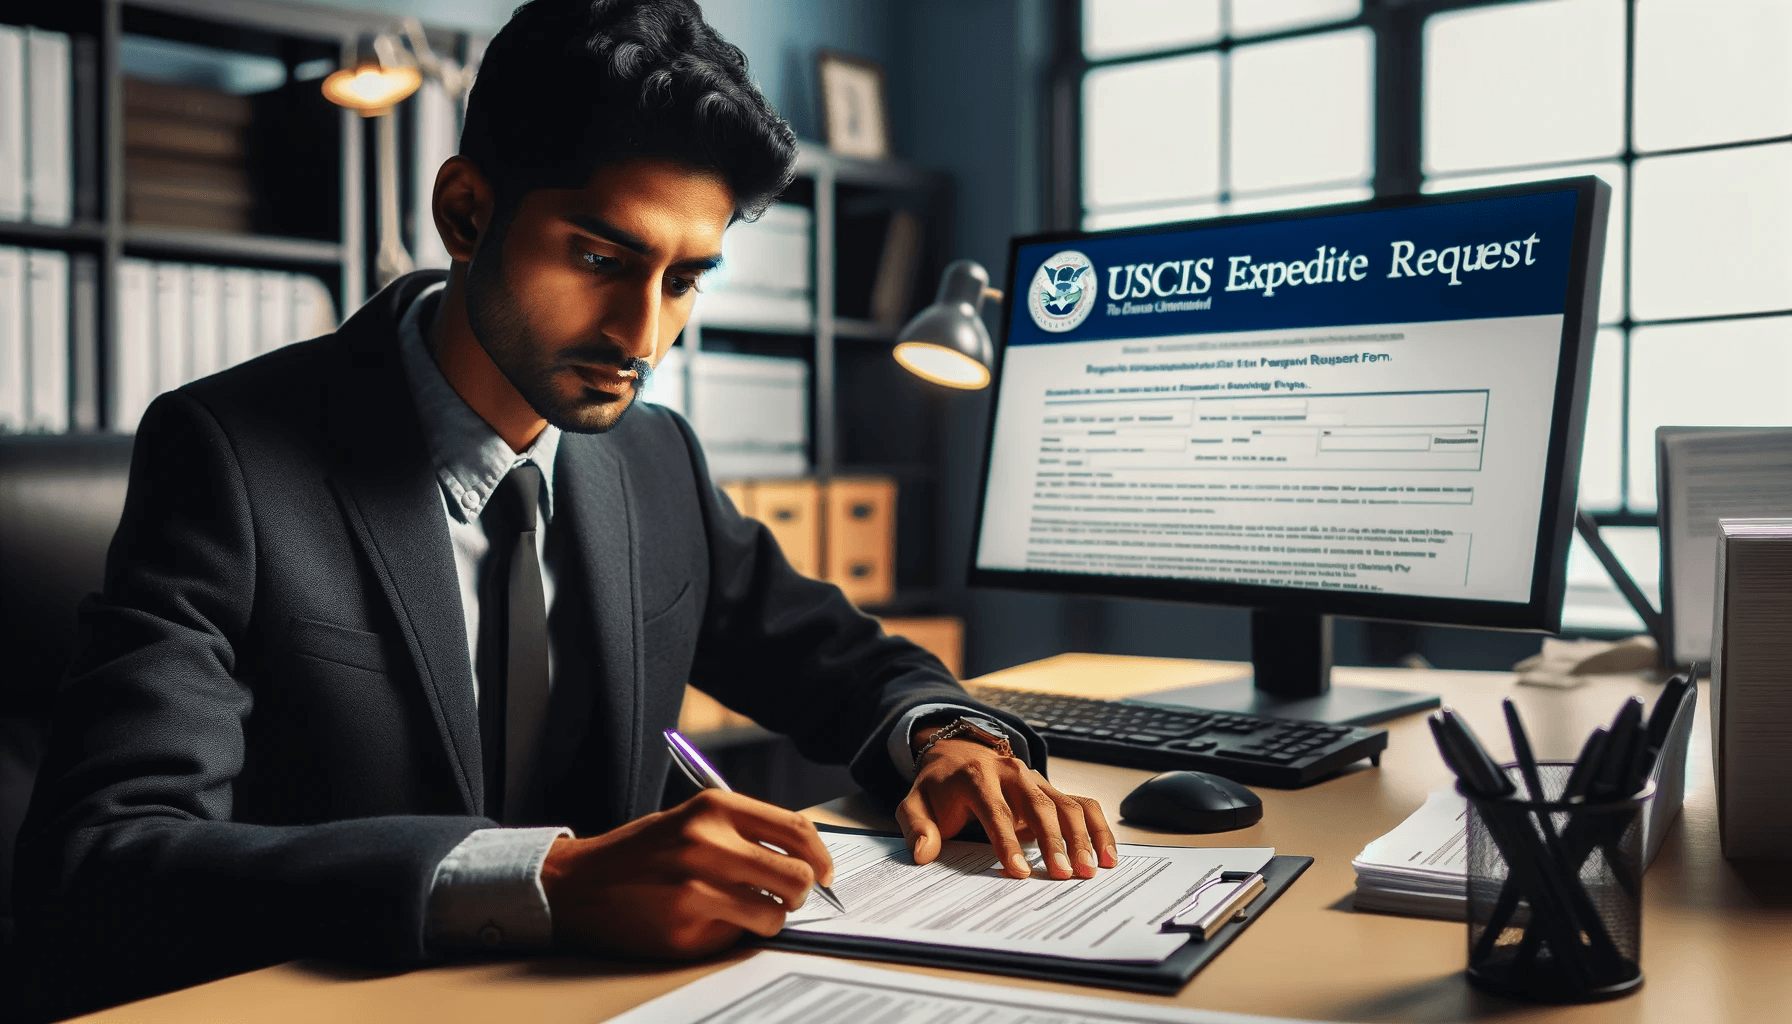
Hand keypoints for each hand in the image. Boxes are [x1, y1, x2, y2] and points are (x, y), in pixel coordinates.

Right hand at [540, 789, 833, 957]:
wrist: (577, 883)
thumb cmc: (642, 852)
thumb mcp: (693, 819)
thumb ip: (746, 831)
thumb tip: (807, 857)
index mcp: (714, 808)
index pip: (797, 830)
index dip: (821, 856)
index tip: (825, 872)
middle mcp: (707, 844)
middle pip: (796, 876)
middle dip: (801, 892)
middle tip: (789, 896)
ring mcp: (695, 889)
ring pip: (774, 914)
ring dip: (769, 917)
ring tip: (745, 910)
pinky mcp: (684, 929)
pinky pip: (736, 938)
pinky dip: (730, 934)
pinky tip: (703, 921)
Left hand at [896, 730, 1118, 880]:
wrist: (958, 754)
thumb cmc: (939, 788)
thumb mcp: (915, 804)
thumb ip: (918, 828)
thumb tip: (923, 854)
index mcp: (975, 776)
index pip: (995, 811)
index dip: (1008, 843)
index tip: (1020, 873)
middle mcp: (1011, 772)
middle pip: (1038, 807)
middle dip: (1053, 842)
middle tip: (1063, 876)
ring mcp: (1035, 779)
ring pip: (1066, 804)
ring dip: (1081, 838)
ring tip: (1090, 870)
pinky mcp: (1051, 788)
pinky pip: (1082, 804)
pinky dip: (1098, 828)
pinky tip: (1108, 855)